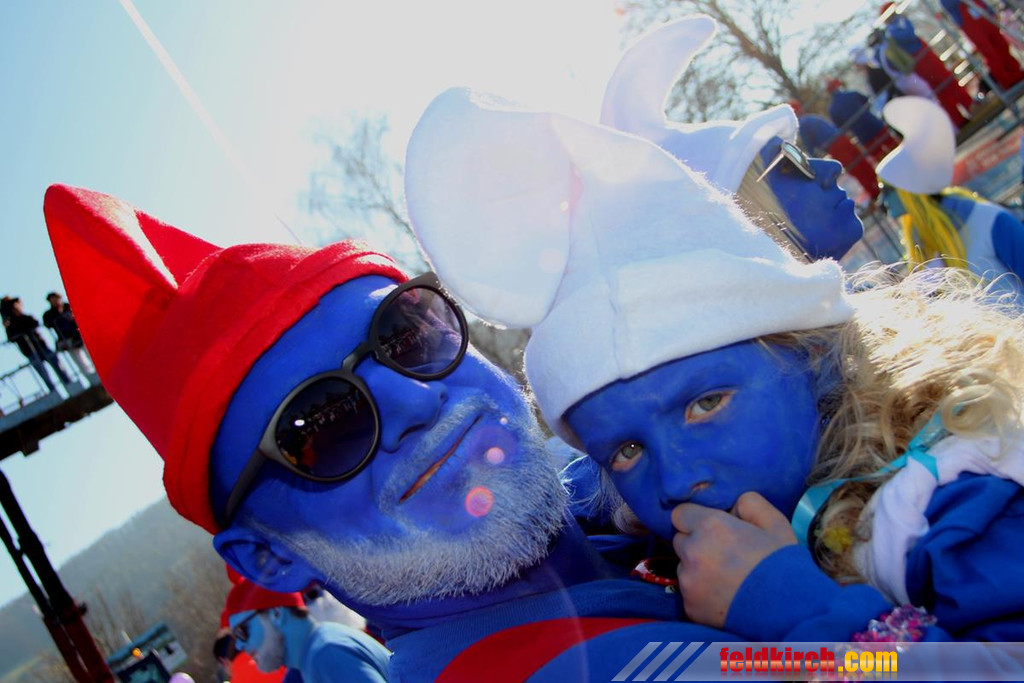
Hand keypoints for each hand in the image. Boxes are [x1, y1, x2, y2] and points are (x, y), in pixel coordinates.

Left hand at [672, 492, 796, 627]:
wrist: (788, 613)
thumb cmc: (783, 565)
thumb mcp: (775, 523)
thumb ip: (749, 503)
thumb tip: (732, 505)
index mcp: (709, 526)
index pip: (680, 514)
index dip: (695, 520)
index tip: (711, 529)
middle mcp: (692, 552)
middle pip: (680, 541)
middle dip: (696, 544)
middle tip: (723, 554)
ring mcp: (688, 582)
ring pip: (683, 568)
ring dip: (697, 570)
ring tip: (727, 579)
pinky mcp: (689, 607)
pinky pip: (688, 594)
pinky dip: (701, 594)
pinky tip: (725, 597)